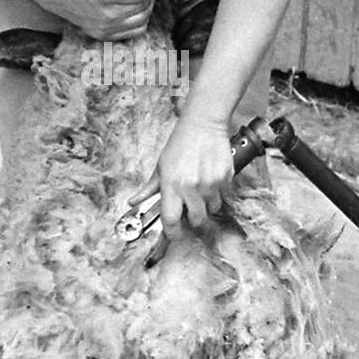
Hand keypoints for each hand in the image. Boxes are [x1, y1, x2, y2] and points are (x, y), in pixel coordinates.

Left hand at [127, 114, 233, 241]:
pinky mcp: (225, 178)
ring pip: (212, 208)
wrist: (203, 124)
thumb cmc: (180, 144)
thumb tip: (133, 202)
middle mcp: (191, 187)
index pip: (170, 219)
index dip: (172, 232)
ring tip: (201, 187)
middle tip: (190, 209)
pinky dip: (217, 192)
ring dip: (207, 204)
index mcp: (171, 184)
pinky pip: (223, 195)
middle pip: (196, 220)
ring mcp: (210, 183)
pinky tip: (210, 177)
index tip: (174, 234)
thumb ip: (149, 189)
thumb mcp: (160, 166)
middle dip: (193, 219)